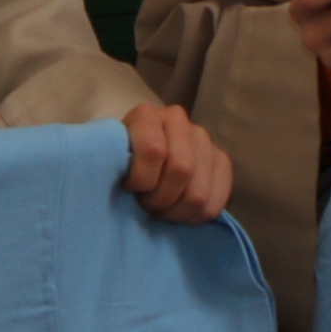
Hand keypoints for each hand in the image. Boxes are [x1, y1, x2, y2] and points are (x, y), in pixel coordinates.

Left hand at [119, 101, 234, 223]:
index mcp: (145, 115)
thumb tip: (122, 178)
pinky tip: (182, 212)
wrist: (138, 164)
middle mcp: (177, 120)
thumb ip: (113, 162)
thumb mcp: (109, 158)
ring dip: (177, 211)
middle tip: (148, 205)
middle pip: (181, 170)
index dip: (142, 179)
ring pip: (198, 191)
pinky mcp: (221, 160)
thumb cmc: (120, 164)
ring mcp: (203, 139)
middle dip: (161, 199)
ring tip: (163, 210)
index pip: (154, 151)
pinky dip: (197, 216)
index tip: (129, 188)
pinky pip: (216, 199)